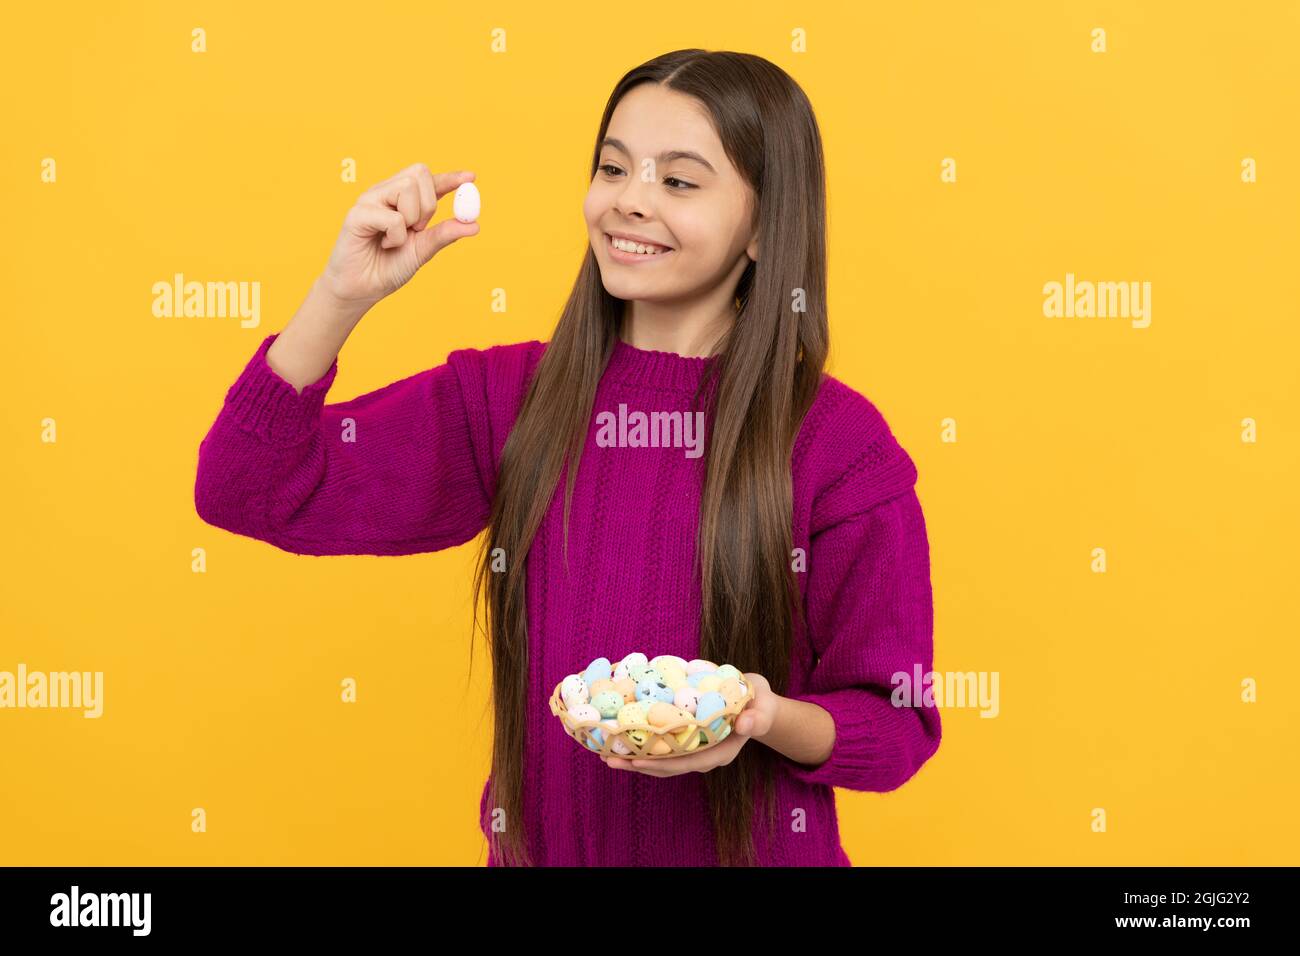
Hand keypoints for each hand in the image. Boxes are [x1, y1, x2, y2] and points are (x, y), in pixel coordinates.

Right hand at [319, 164, 478, 310]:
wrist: (362, 289)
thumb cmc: (389, 267)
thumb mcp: (423, 250)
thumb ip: (444, 235)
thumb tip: (474, 225)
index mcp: (403, 200)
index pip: (429, 180)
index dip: (450, 178)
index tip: (471, 178)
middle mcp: (386, 193)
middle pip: (419, 174)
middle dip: (428, 205)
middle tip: (417, 229)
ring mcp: (370, 199)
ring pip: (406, 189)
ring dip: (411, 219)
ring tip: (395, 239)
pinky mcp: (357, 213)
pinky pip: (393, 218)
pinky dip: (396, 237)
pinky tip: (383, 245)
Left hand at [601, 673, 779, 776]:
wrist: (757, 703)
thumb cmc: (759, 702)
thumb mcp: (763, 706)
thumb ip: (757, 717)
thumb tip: (745, 724)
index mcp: (721, 751)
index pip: (688, 762)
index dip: (662, 762)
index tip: (637, 758)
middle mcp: (704, 756)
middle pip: (668, 766)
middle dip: (638, 764)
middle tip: (609, 758)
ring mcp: (694, 751)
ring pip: (661, 761)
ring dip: (634, 759)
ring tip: (606, 754)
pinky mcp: (685, 742)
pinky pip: (661, 749)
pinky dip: (641, 746)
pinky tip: (620, 740)